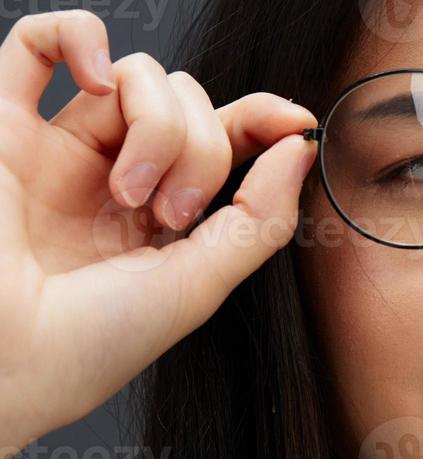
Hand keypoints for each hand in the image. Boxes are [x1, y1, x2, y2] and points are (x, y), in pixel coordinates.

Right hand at [0, 10, 318, 458]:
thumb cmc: (89, 345)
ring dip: (155, 124)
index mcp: (163, 218)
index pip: (224, 141)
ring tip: (128, 193)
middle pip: (190, 106)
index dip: (262, 121)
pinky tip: (96, 83)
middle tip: (172, 213)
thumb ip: (259, 217)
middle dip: (201, 150)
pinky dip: (80, 38)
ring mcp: (60, 148)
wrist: (4, 365)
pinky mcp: (1, 126)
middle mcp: (115, 177)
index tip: (294, 123)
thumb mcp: (199, 287)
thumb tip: (299, 147)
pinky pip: (35, 42)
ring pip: (135, 77)